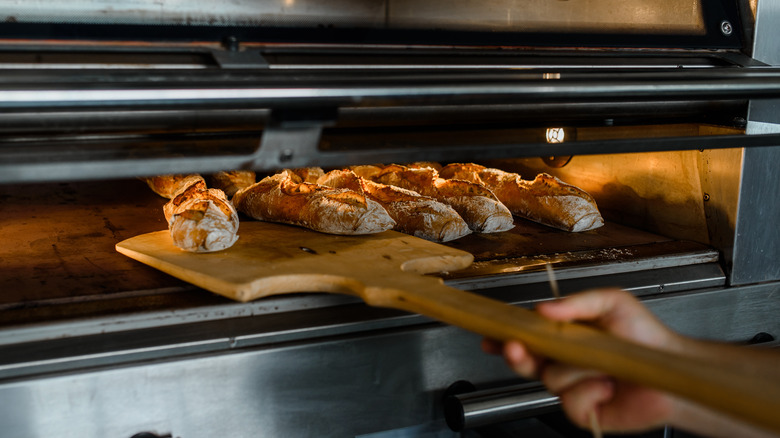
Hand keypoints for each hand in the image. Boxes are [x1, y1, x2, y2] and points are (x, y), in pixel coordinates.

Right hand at [482, 288, 683, 432]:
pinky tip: (608, 385)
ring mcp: (571, 389)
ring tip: (603, 364)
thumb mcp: (612, 303)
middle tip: (514, 347)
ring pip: (552, 378)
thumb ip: (576, 303)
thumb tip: (544, 308)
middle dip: (516, 354)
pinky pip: (572, 401)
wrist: (670, 368)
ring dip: (578, 369)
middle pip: (525, 362)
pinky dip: (592, 391)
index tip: (491, 335)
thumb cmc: (644, 335)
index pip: (527, 337)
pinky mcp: (583, 411)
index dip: (505, 337)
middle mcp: (563, 364)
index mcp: (564, 338)